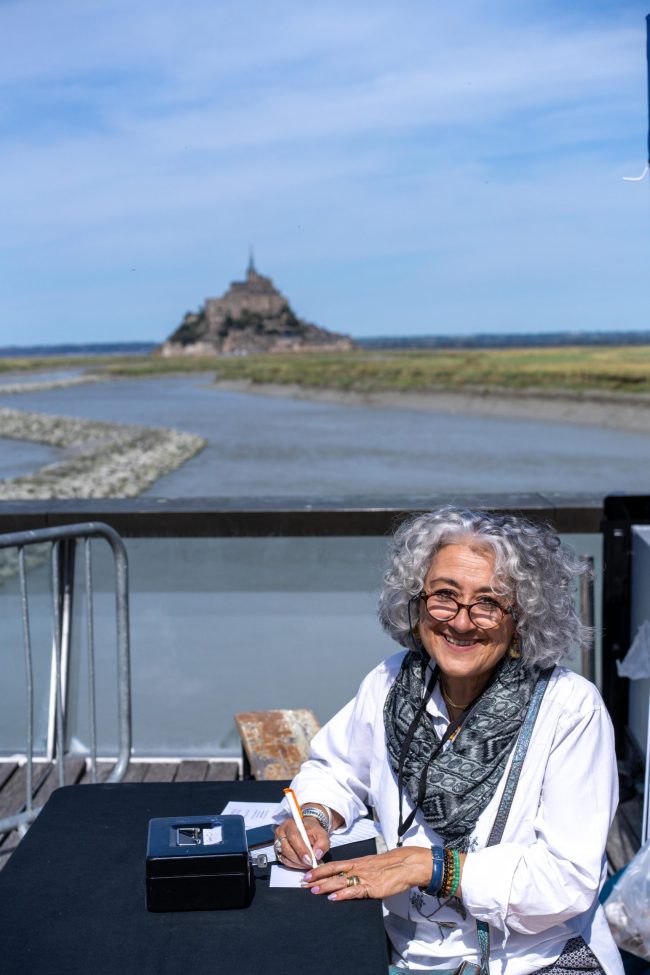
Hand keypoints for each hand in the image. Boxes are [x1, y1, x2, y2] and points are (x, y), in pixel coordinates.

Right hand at [274, 817, 329, 869]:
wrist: (306, 830)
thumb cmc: (312, 831)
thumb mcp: (321, 833)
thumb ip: (322, 843)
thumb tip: (317, 855)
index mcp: (290, 824)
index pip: (293, 837)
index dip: (301, 849)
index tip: (310, 859)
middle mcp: (281, 832)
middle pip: (287, 848)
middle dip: (300, 859)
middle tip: (310, 864)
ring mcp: (277, 843)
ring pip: (285, 856)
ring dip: (298, 863)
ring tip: (308, 864)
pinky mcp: (278, 852)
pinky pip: (284, 861)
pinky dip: (294, 865)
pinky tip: (302, 864)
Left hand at [301, 846, 433, 900]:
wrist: (408, 864)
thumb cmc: (393, 865)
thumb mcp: (373, 865)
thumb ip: (361, 870)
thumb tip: (350, 877)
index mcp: (358, 862)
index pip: (335, 865)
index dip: (320, 869)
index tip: (308, 874)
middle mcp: (359, 868)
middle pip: (333, 872)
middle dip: (317, 877)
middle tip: (303, 883)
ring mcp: (365, 877)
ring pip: (341, 881)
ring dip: (325, 886)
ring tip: (312, 890)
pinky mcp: (373, 888)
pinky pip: (355, 891)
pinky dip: (343, 895)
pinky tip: (333, 898)